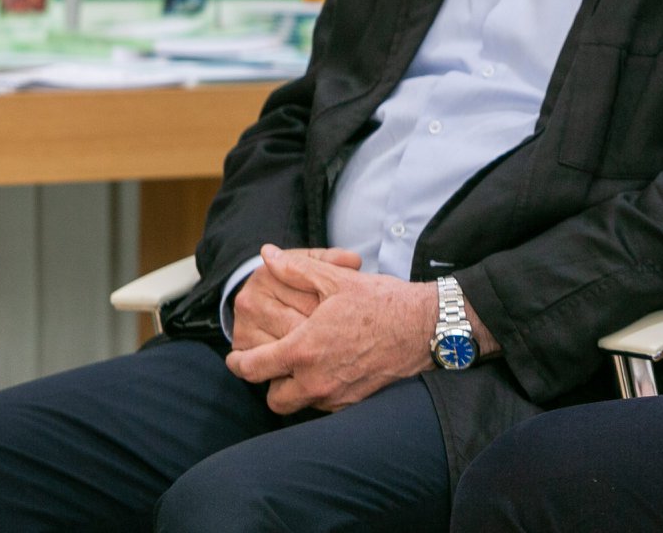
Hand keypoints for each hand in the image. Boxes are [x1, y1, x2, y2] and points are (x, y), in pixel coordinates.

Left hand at [224, 244, 436, 413]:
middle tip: (273, 365)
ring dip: (295, 389)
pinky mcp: (355, 402)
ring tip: (302, 367)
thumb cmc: (383, 302)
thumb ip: (297, 269)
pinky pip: (325, 406)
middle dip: (269, 383)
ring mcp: (337, 395)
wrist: (426, 327)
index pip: (254, 368)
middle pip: (273, 398)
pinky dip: (320, 392)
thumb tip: (268, 256)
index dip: (239, 364)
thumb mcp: (337, 280)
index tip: (236, 359)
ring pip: (299, 404)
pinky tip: (330, 370)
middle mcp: (316, 380)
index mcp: (304, 349)